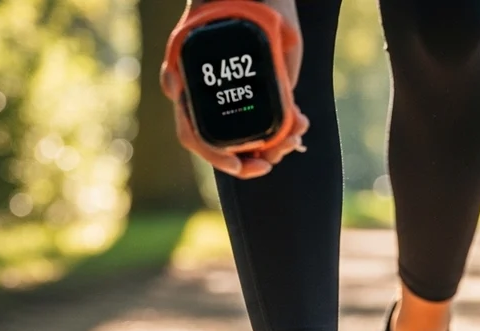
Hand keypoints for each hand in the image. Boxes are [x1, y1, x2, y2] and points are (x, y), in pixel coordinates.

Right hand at [161, 0, 307, 178]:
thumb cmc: (236, 5)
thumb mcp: (207, 34)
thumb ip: (190, 62)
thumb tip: (179, 89)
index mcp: (191, 85)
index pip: (195, 135)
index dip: (215, 156)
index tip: (239, 165)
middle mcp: (211, 96)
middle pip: (227, 146)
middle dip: (251, 160)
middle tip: (272, 160)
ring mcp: (237, 95)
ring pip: (251, 139)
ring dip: (274, 147)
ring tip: (295, 136)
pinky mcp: (262, 92)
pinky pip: (271, 122)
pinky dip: (285, 130)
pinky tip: (299, 124)